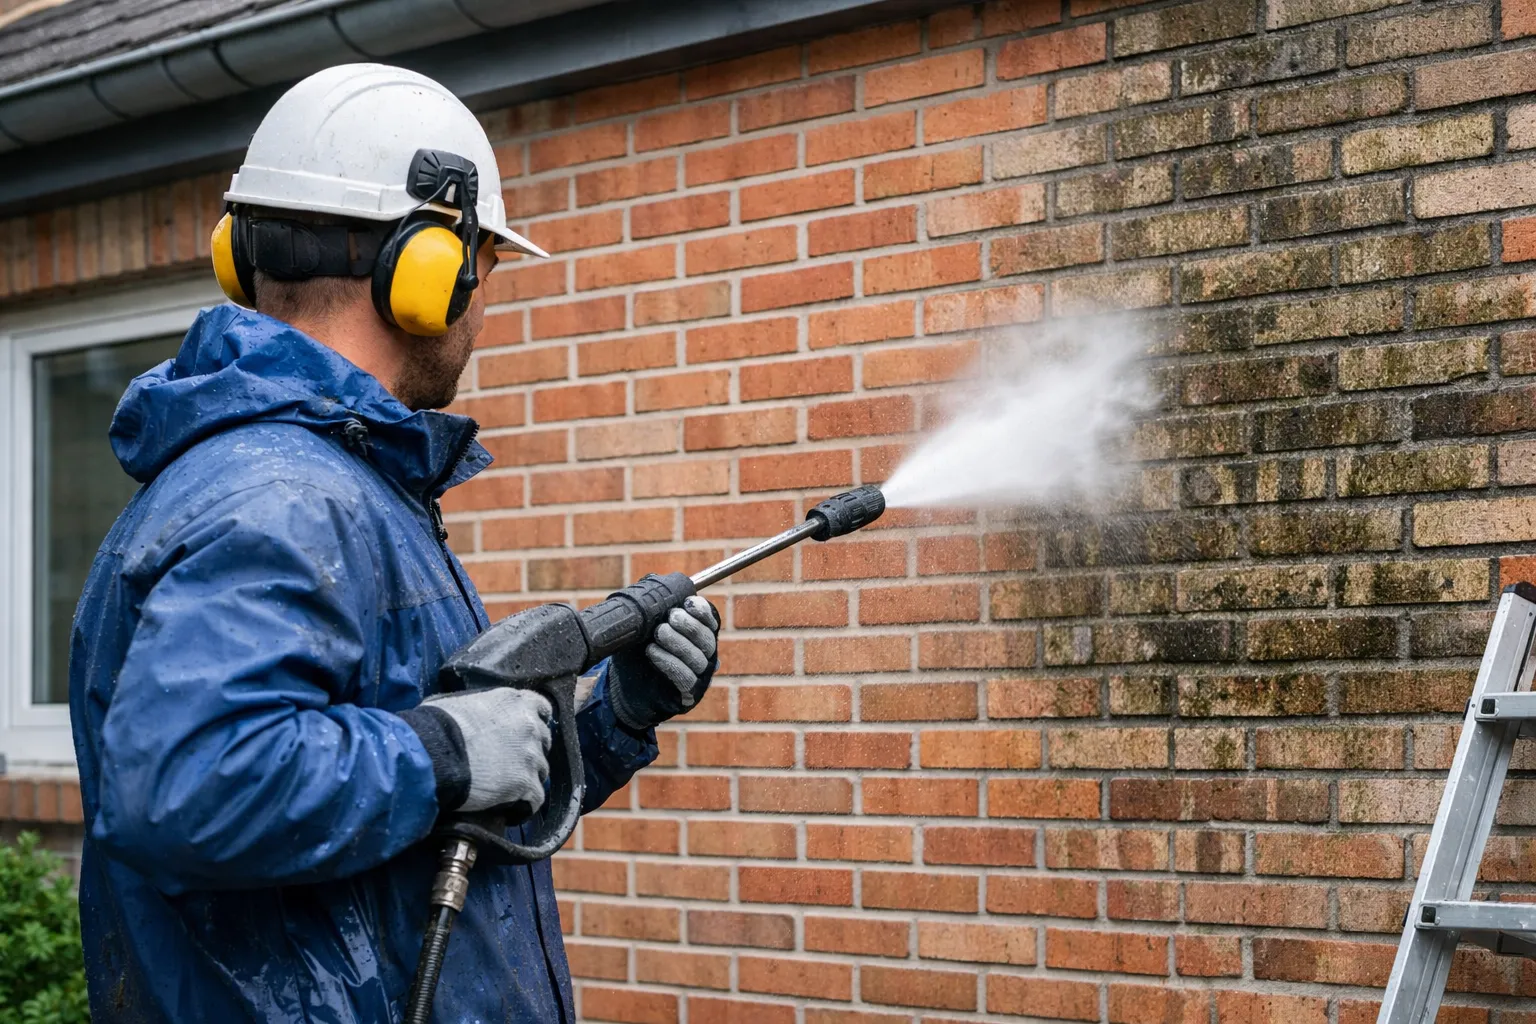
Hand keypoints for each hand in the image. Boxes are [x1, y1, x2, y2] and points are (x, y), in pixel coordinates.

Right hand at [401, 688, 552, 813]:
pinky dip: (526, 804)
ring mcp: (530, 755)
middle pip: (543, 741)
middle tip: (510, 762)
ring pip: (541, 770)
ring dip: (527, 777)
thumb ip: (481, 706)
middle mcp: (529, 725)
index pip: (542, 708)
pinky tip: (512, 809)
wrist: (435, 755)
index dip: (535, 722)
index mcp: (514, 701)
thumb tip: (474, 715)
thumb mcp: (461, 703)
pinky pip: (536, 798)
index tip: (525, 732)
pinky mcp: (526, 783)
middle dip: (530, 750)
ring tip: (507, 788)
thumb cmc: (437, 727)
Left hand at [608, 596, 719, 730]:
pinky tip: (653, 651)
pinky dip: (669, 662)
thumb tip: (653, 586)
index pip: (710, 621)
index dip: (702, 611)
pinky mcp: (687, 694)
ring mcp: (698, 676)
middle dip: (690, 625)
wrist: (624, 687)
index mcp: (698, 635)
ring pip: (696, 657)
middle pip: (707, 639)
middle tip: (671, 617)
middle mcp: (704, 655)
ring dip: (678, 642)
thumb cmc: (636, 652)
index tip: (688, 602)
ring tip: (659, 632)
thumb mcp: (641, 627)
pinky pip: (685, 677)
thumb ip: (650, 608)